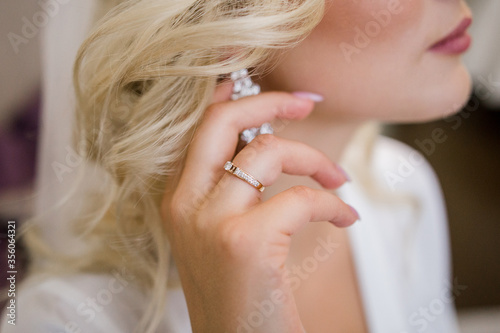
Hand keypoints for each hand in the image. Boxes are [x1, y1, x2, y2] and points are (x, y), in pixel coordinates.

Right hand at [161, 82, 357, 332]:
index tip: (277, 96)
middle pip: (221, 121)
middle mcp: (184, 205)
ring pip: (268, 152)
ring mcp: (211, 222)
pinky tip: (345, 218)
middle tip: (305, 102)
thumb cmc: (238, 294)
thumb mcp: (222, 236)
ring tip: (338, 180)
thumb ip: (232, 191)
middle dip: (267, 101)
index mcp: (178, 201)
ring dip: (314, 159)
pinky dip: (331, 202)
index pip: (201, 128)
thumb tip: (263, 146)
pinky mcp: (245, 242)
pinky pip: (301, 198)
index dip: (238, 99)